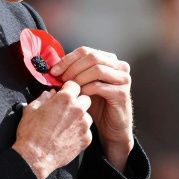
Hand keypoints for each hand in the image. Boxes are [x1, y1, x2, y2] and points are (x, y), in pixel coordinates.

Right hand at [12, 80, 92, 178]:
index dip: (68, 89)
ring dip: (79, 118)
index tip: (65, 94)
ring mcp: (84, 125)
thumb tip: (49, 94)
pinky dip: (79, 132)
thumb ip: (43, 98)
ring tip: (65, 126)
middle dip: (77, 102)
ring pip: (87, 115)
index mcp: (65, 99)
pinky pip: (87, 131)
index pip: (75, 85)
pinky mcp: (86, 139)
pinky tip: (67, 136)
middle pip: (85, 99)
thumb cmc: (31, 134)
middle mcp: (78, 110)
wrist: (35, 158)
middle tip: (66, 110)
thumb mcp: (31, 109)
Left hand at [49, 46, 133, 168]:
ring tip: (68, 87)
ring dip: (78, 77)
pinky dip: (85, 89)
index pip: (86, 51)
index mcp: (110, 60)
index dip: (68, 59)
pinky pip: (99, 86)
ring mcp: (123, 79)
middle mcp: (119, 66)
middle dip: (72, 67)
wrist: (112, 127)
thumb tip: (54, 65)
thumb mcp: (85, 84)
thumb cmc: (98, 105)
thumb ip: (75, 72)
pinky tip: (78, 96)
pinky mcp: (121, 93)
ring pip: (97, 69)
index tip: (54, 70)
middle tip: (60, 78)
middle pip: (92, 57)